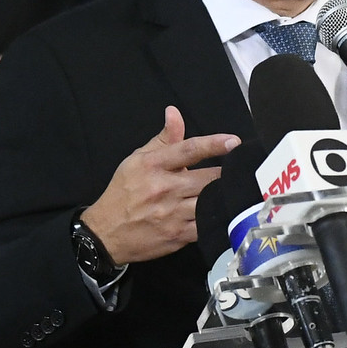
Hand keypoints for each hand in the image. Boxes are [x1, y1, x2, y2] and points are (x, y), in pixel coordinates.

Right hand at [79, 107, 239, 265]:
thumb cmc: (123, 193)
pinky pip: (207, 225)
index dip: (214, 144)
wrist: (106, 233)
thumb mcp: (138, 160)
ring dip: (224, 196)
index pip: (189, 150)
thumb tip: (174, 113)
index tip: (234, 142)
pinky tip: (224, 213)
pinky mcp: (178, 235)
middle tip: (240, 171)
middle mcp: (163, 188)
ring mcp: (171, 213)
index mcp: (153, 165)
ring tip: (235, 191)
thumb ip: (164, 139)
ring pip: (210, 201)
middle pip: (208, 177)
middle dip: (226, 174)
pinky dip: (218, 219)